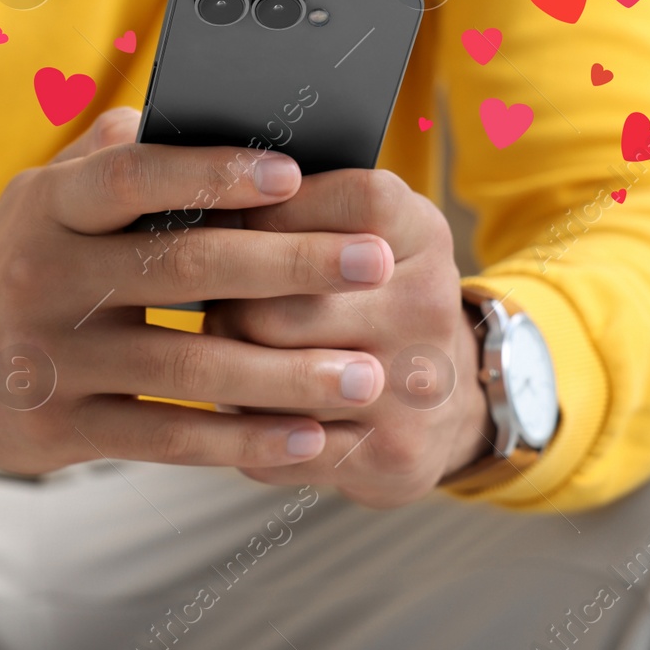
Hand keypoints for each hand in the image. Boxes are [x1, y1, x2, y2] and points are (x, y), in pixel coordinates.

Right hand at [0, 108, 394, 476]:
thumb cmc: (40, 257)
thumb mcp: (55, 195)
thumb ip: (124, 152)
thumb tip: (224, 106)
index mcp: (50, 204)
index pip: (132, 175)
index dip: (213, 172)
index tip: (296, 174)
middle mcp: (42, 276)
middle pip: (184, 269)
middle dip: (292, 265)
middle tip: (374, 264)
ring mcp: (49, 360)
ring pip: (189, 366)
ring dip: (288, 373)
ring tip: (365, 373)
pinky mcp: (62, 430)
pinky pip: (171, 438)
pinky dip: (247, 440)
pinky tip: (312, 436)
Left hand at [203, 169, 489, 507]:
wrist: (447, 402)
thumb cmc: (374, 297)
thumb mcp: (369, 233)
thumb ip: (301, 207)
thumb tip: (203, 197)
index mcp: (422, 236)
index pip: (352, 200)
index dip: (277, 208)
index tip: (237, 217)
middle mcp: (427, 308)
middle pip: (285, 294)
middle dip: (230, 297)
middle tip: (213, 298)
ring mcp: (413, 386)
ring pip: (272, 367)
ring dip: (229, 360)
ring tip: (223, 348)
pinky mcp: (391, 452)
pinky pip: (279, 439)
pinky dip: (245, 423)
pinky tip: (242, 404)